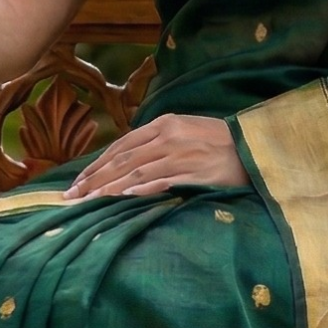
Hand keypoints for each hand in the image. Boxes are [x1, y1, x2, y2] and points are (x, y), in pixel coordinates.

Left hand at [66, 113, 247, 197]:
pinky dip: (140, 191)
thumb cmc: (220, 142)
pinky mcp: (194, 173)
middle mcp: (168, 137)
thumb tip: (129, 158)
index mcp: (164, 124)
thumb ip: (158, 140)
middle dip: (94, 179)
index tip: (78, 180)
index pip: (121, 145)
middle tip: (72, 196)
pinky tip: (122, 199)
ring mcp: (181, 156)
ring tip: (88, 203)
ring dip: (109, 189)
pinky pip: (161, 183)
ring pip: (136, 173)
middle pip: (122, 160)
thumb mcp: (186, 130)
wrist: (255, 147)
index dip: (97, 164)